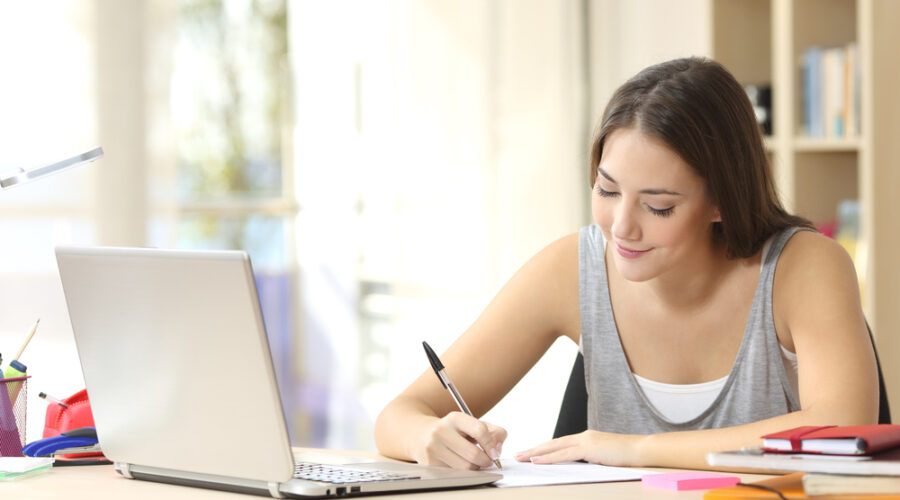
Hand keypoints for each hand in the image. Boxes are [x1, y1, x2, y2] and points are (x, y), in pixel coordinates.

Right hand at [410, 412, 506, 469]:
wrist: (421, 435)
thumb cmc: (453, 430)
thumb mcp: (471, 424)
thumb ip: (492, 432)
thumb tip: (498, 448)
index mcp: (455, 418)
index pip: (480, 430)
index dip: (492, 444)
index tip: (495, 452)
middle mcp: (441, 431)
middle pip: (474, 454)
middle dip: (486, 460)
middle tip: (488, 460)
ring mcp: (434, 448)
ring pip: (466, 467)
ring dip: (476, 467)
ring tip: (475, 461)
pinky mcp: (430, 463)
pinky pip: (456, 473)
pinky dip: (464, 471)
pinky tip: (461, 463)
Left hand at [514, 430, 645, 466]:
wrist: (642, 451)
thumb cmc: (626, 457)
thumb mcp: (604, 458)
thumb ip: (590, 460)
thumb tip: (579, 468)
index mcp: (586, 439)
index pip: (559, 444)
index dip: (543, 449)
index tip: (530, 454)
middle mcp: (583, 437)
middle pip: (552, 444)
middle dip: (534, 449)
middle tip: (517, 455)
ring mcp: (585, 441)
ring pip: (554, 447)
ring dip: (536, 453)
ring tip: (521, 458)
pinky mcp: (589, 448)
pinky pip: (564, 454)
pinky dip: (549, 458)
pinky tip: (537, 461)